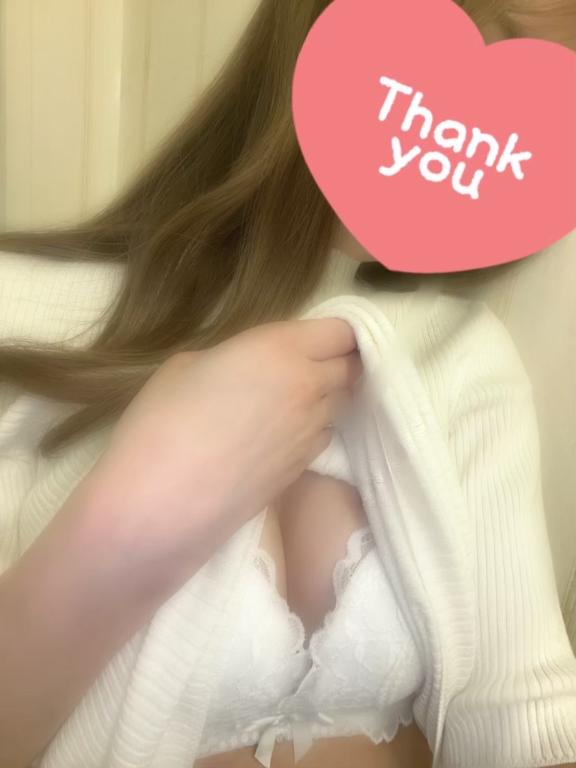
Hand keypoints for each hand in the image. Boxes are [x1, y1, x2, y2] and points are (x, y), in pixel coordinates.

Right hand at [87, 318, 361, 584]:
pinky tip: (280, 435)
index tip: (318, 338)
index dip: (337, 333)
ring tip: (289, 401)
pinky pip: (323, 436)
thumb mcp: (187, 365)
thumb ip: (235, 357)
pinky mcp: (304, 469)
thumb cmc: (161, 422)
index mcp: (280, 350)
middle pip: (349, 369)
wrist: (159, 503)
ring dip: (325, 397)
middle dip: (337, 363)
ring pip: (339, 404)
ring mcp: (310, 432)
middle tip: (306, 365)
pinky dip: (312, 429)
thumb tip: (250, 369)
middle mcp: (307, 388)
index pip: (341, 333)